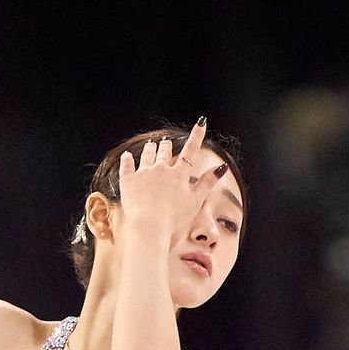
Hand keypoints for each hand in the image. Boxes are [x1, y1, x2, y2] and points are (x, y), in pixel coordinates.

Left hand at [118, 119, 227, 238]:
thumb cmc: (174, 219)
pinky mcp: (127, 181)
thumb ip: (208, 183)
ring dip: (150, 148)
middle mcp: (161, 169)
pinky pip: (126, 165)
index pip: (191, 150)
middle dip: (167, 145)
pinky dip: (127, 159)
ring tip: (151, 144)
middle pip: (165, 151)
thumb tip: (222, 167)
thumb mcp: (195, 201)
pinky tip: (127, 155)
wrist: (149, 227)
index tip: (201, 122)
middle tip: (166, 142)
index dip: (197, 136)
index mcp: (179, 174)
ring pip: (147, 155)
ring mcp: (143, 174)